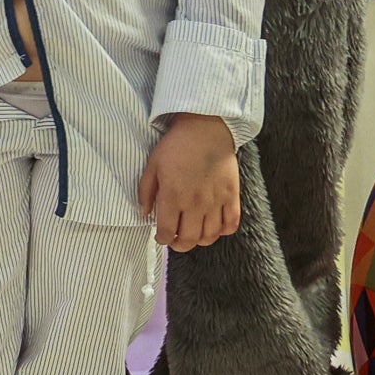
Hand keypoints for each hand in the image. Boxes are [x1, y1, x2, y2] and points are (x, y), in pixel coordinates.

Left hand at [139, 114, 240, 250]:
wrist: (206, 129)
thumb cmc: (176, 146)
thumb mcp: (152, 165)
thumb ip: (145, 192)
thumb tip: (143, 214)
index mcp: (173, 196)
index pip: (167, 232)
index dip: (162, 239)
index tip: (161, 236)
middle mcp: (195, 203)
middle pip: (189, 240)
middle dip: (179, 245)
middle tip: (176, 240)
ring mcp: (215, 201)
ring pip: (210, 236)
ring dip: (200, 240)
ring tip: (194, 233)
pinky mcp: (231, 196)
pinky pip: (231, 224)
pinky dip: (223, 231)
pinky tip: (215, 226)